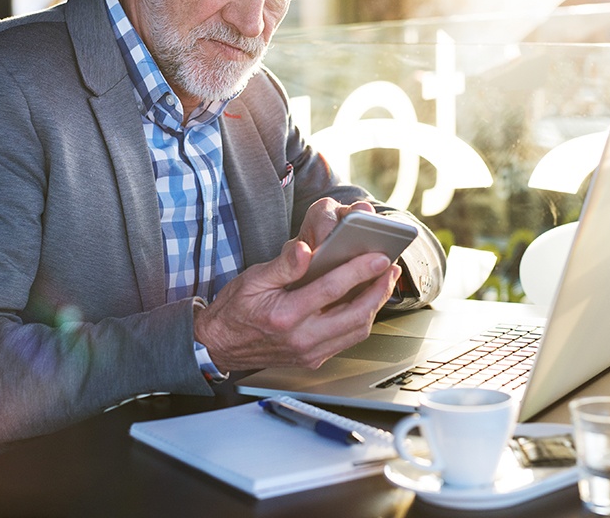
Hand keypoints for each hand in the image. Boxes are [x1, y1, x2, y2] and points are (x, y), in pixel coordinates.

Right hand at [193, 198, 399, 371]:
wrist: (219, 346)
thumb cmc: (235, 310)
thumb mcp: (253, 279)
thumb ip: (283, 266)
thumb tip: (304, 249)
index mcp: (285, 316)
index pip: (331, 290)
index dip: (359, 271)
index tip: (378, 256)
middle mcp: (300, 339)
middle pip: (354, 315)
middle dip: (378, 290)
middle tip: (390, 269)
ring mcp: (309, 352)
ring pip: (356, 331)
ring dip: (375, 306)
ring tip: (383, 282)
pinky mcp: (312, 359)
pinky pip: (346, 340)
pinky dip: (361, 320)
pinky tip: (365, 302)